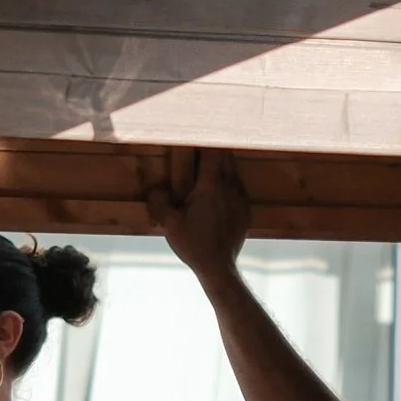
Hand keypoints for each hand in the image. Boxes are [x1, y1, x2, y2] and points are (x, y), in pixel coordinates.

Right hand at [147, 147, 250, 284]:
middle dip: (214, 148)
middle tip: (202, 145)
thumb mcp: (169, 224)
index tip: (197, 133)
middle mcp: (230, 187)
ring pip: (234, 170)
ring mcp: (241, 199)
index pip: (213, 151)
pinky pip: (238, 187)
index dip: (206, 139)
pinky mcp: (246, 210)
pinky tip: (218, 190)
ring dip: (223, 165)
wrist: (218, 267)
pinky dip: (229, 183)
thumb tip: (154, 189)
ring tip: (208, 166)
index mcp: (211, 186)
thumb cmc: (193, 245)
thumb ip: (159, 203)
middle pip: (226, 156)